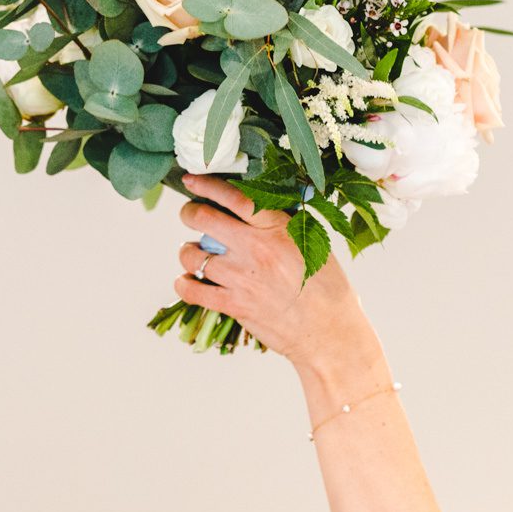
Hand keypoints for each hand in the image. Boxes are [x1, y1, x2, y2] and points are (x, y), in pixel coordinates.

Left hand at [172, 176, 378, 370]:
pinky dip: (184, 284)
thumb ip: (283, 226)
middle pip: (204, 219)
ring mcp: (243, 278)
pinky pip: (193, 291)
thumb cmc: (326, 288)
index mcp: (278, 229)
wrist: (329, 331)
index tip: (192, 180)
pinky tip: (187, 282)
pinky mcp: (235, 305)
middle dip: (189, 213)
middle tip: (190, 215)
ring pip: (193, 255)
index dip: (208, 185)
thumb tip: (256, 208)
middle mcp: (257, 249)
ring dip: (188, 252)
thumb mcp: (313, 245)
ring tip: (195, 254)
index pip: (236, 197)